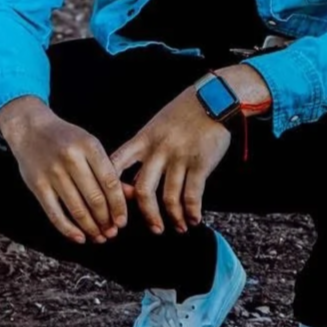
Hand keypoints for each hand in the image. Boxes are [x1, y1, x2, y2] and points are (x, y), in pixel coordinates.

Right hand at [0, 96, 127, 245]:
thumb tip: (129, 195)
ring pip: (76, 208)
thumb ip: (109, 168)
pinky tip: (79, 237)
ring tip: (99, 237)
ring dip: (90, 228)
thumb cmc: (68, 139)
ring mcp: (53, 172)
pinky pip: (55, 213)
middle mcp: (71, 158)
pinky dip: (68, 229)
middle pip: (94, 198)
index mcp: (89, 146)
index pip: (110, 182)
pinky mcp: (37, 185)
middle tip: (112, 233)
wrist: (31, 128)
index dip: (118, 205)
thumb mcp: (90, 145)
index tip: (123, 221)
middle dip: (106, 220)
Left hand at [110, 88, 230, 234]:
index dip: (112, 190)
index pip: (117, 165)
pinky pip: (192, 195)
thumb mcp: (156, 124)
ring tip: (178, 226)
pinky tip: (193, 219)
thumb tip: (132, 181)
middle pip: (143, 191)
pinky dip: (192, 211)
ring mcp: (180, 157)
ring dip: (173, 217)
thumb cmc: (184, 111)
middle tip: (153, 228)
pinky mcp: (200, 163)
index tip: (114, 208)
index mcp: (143, 139)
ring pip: (169, 197)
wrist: (214, 98)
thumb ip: (144, 149)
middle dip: (147, 215)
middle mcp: (159, 150)